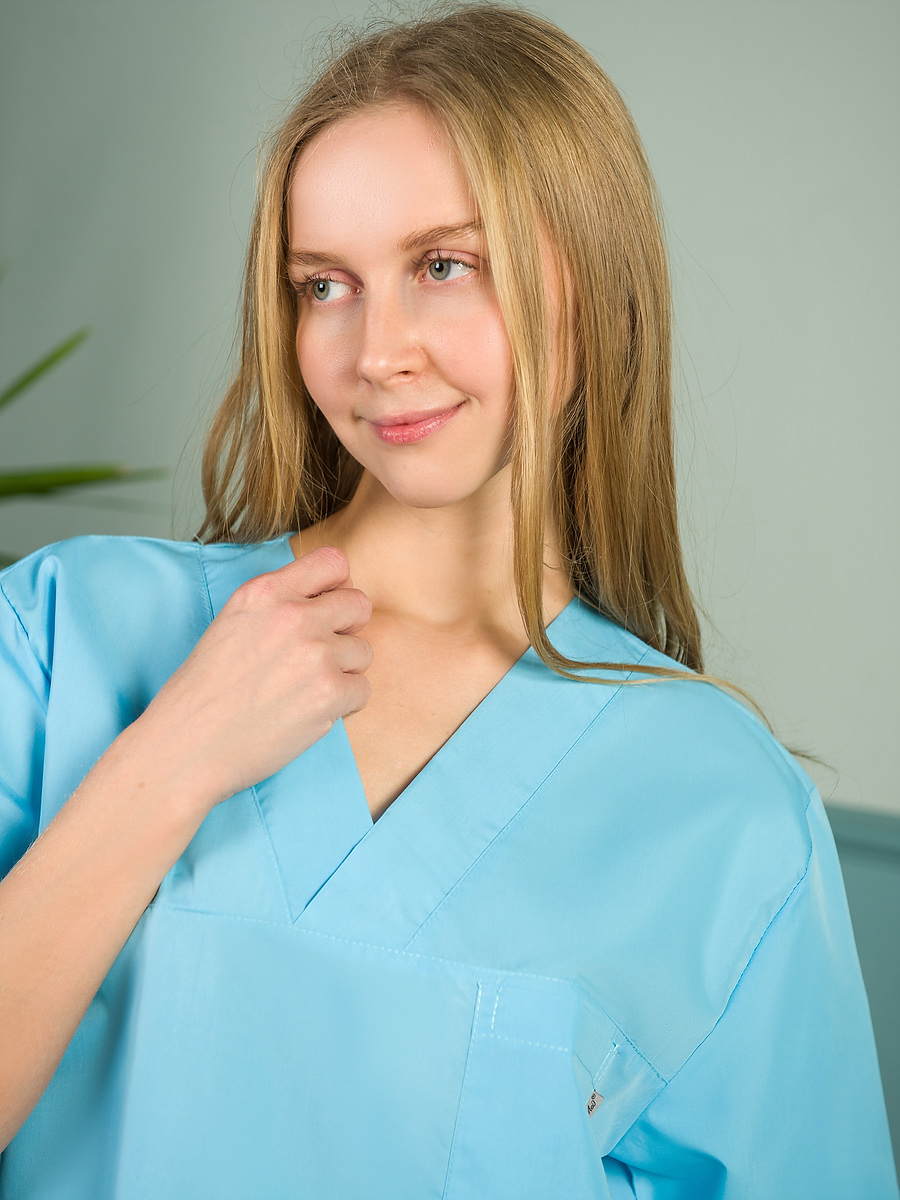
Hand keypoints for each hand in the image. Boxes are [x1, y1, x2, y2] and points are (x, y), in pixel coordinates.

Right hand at [127, 545, 371, 813]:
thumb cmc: (205, 691)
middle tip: (318, 655)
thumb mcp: (233, 622)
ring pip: (363, 651)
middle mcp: (293, 615)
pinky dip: (343, 704)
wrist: (186, 746)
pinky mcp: (330, 694)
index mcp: (265, 592)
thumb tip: (329, 598)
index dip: (337, 587)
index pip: (333, 562)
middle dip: (346, 630)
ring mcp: (315, 654)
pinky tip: (309, 711)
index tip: (325, 609)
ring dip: (343, 671)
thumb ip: (279, 603)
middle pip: (359, 605)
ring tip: (305, 689)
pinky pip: (363, 689)